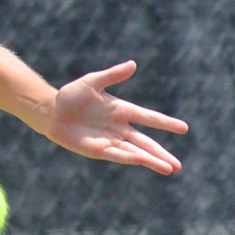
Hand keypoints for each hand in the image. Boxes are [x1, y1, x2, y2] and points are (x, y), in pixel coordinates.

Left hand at [45, 61, 188, 174]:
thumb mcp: (92, 82)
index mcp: (121, 110)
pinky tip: (143, 161)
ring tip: (169, 169)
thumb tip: (133, 64)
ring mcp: (109, 140)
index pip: (148, 117)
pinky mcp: (97, 149)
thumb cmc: (71, 96)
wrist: (51, 112)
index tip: (184, 128)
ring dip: (151, 160)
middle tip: (178, 166)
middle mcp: (119, 127)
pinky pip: (116, 155)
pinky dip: (130, 158)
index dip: (165, 123)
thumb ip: (112, 75)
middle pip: (145, 142)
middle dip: (161, 153)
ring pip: (135, 152)